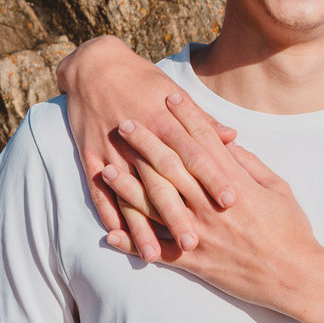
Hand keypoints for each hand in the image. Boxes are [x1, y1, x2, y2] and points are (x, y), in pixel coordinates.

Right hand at [58, 36, 236, 257]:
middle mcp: (141, 139)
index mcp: (167, 122)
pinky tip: (119, 239)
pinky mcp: (91, 157)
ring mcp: (113, 150)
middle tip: (197, 241)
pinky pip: (98, 191)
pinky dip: (108, 215)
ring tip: (156, 254)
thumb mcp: (175, 96)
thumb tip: (232, 139)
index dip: (213, 177)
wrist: (95, 68)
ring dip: (142, 226)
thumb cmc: (145, 83)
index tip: (230, 201)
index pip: (195, 154)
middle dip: (179, 213)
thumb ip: (203, 123)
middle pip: (163, 181)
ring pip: (130, 195)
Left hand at [101, 94, 323, 314]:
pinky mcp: (194, 261)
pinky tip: (110, 233)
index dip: (186, 119)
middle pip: (172, 168)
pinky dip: (133, 242)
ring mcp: (199, 234)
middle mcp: (210, 206)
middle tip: (125, 123)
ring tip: (106, 169)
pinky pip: (156, 250)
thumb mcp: (278, 188)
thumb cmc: (291, 229)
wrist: (293, 275)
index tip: (169, 99)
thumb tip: (228, 144)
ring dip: (127, 187)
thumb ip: (250, 165)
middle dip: (146, 144)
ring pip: (155, 206)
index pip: (204, 143)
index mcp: (234, 185)